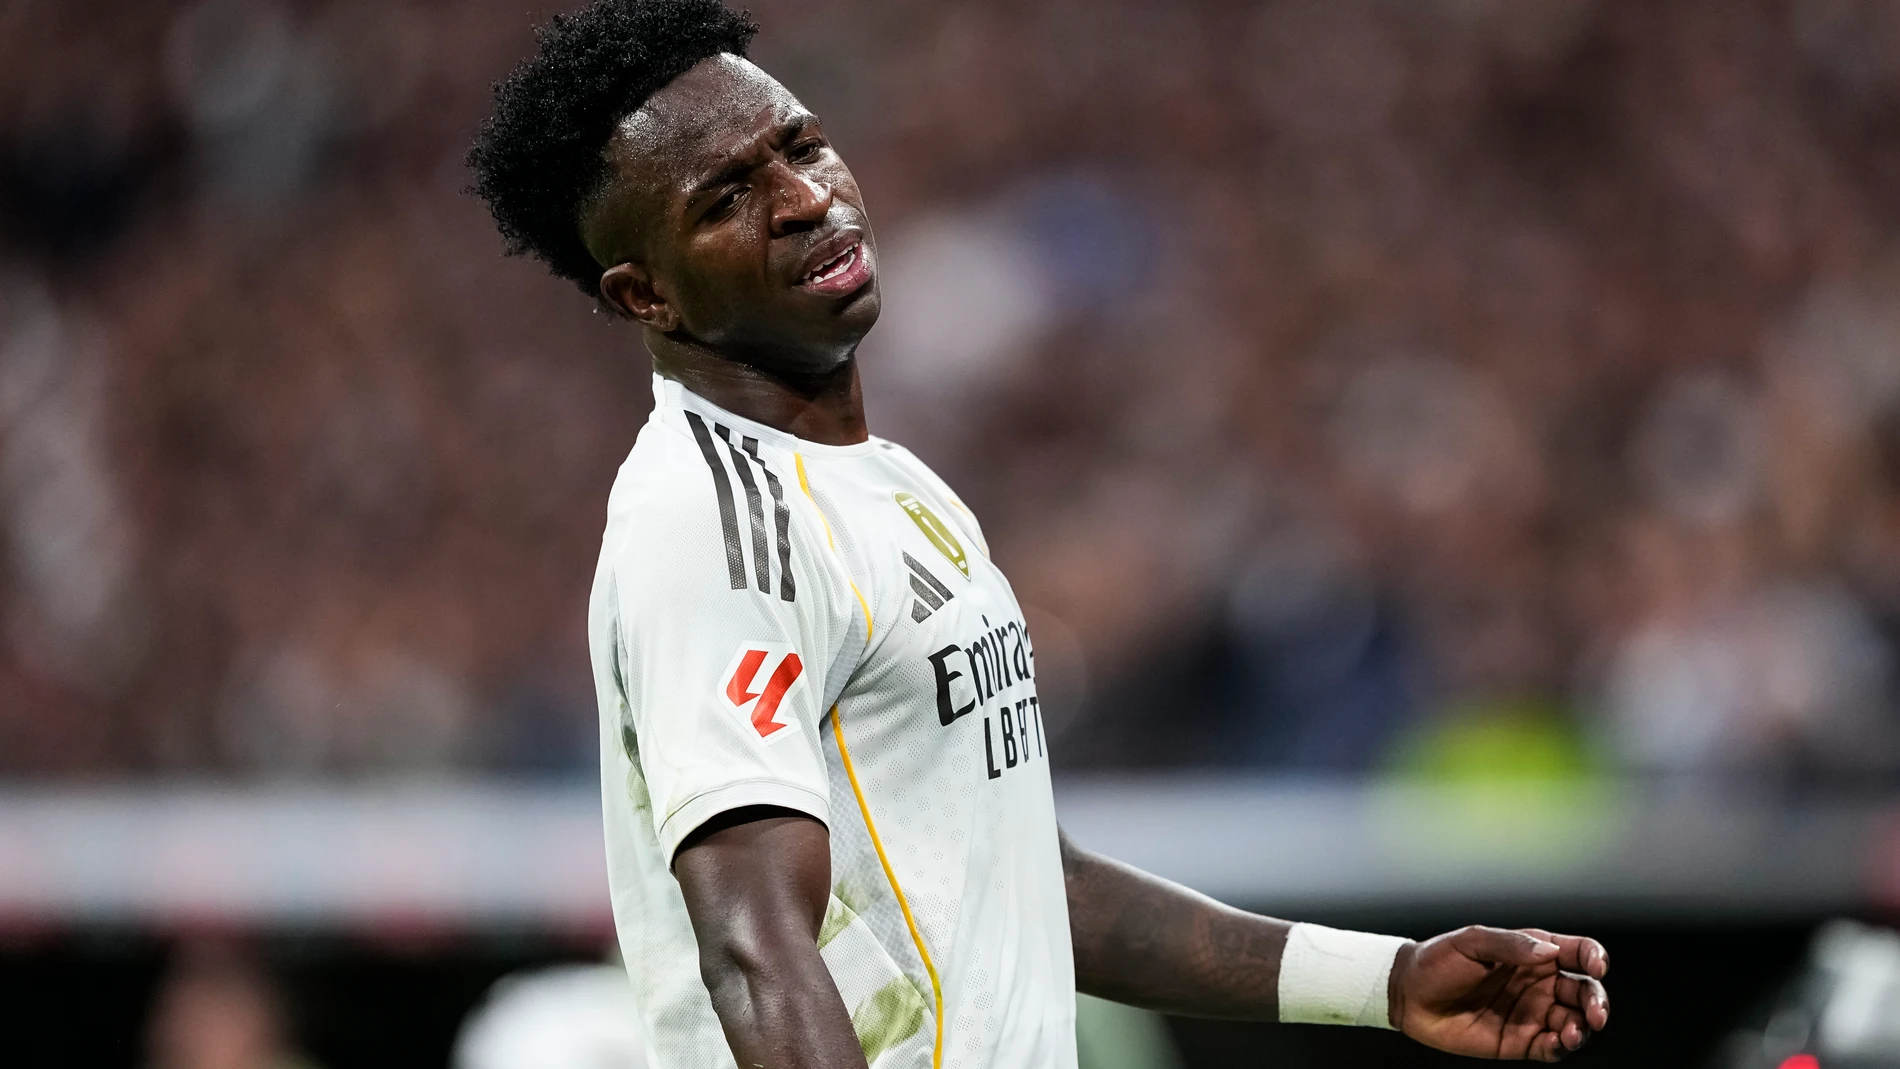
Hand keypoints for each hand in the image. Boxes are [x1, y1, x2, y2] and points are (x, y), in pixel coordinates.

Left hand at [1388, 926, 1609, 1061]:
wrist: (1407, 995)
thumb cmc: (1437, 961)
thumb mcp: (1471, 942)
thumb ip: (1511, 945)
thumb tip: (1549, 951)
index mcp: (1532, 952)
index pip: (1577, 952)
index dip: (1594, 957)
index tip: (1596, 966)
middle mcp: (1538, 983)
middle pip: (1584, 991)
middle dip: (1597, 1001)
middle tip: (1595, 1013)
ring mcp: (1531, 1013)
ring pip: (1574, 1022)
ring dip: (1583, 1027)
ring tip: (1573, 1031)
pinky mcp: (1519, 1041)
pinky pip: (1551, 1047)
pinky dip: (1562, 1047)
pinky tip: (1559, 1042)